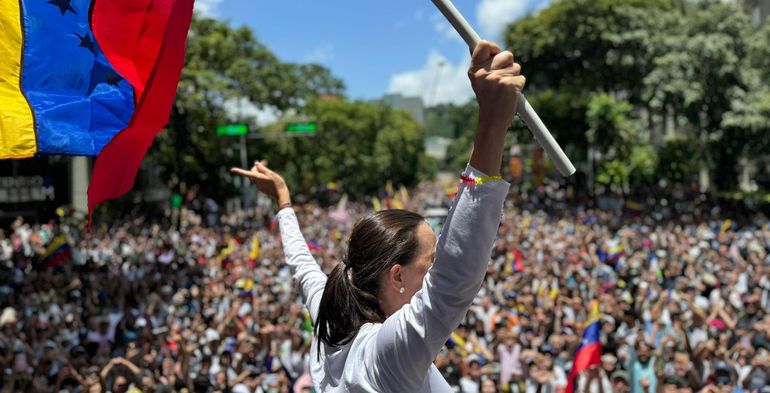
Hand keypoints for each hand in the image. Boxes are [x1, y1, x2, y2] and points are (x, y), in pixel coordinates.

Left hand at [230, 161, 290, 205]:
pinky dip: (262, 176)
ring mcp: (258, 186)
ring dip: (260, 171)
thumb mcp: (270, 173)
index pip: (246, 173)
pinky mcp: (261, 188)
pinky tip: (269, 176)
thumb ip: (262, 168)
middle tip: (265, 162)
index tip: (232, 170)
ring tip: (268, 169)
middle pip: (252, 172)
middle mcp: (256, 183)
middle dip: (257, 167)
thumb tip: (256, 163)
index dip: (239, 171)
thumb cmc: (277, 183)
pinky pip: (259, 180)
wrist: (281, 194)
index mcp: (258, 178)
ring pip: (256, 176)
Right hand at [466, 41, 525, 175]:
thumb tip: (483, 43)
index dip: (493, 46)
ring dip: (514, 76)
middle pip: (506, 54)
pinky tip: (510, 95)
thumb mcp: (479, 80)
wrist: (492, 121)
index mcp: (474, 70)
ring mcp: (496, 79)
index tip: (496, 52)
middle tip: (502, 79)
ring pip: (516, 66)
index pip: (484, 44)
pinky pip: (521, 78)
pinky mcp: (509, 85)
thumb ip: (482, 63)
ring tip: (505, 89)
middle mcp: (483, 73)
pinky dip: (519, 86)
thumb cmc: (488, 99)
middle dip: (509, 64)